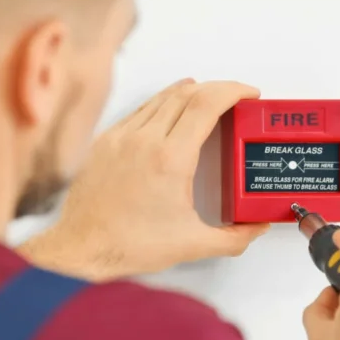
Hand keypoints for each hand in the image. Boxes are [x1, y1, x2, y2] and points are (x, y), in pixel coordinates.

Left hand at [19, 79, 269, 280]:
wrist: (81, 250)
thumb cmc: (130, 245)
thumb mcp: (193, 245)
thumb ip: (234, 238)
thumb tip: (259, 227)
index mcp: (170, 159)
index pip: (206, 104)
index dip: (233, 91)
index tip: (249, 93)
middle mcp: (145, 140)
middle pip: (188, 94)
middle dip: (218, 89)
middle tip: (237, 97)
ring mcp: (122, 137)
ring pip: (163, 97)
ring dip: (191, 92)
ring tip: (210, 97)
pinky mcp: (106, 141)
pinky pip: (141, 109)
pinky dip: (164, 102)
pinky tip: (173, 109)